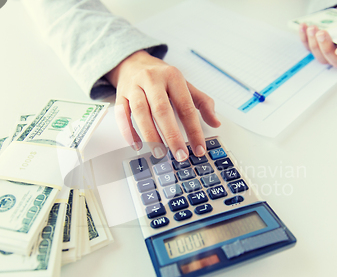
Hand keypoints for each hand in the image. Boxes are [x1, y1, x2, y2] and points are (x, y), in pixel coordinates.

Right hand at [106, 50, 220, 161]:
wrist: (132, 62)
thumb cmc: (161, 77)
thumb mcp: (184, 84)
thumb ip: (201, 102)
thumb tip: (216, 122)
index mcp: (172, 76)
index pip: (186, 106)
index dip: (193, 129)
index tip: (199, 148)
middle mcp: (152, 80)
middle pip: (162, 110)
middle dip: (172, 135)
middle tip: (180, 155)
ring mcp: (134, 87)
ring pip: (140, 112)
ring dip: (150, 135)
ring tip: (160, 153)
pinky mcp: (120, 95)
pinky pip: (122, 115)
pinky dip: (129, 132)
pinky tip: (137, 145)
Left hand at [299, 0, 336, 66]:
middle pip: (334, 60)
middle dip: (326, 48)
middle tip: (322, 33)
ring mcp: (331, 49)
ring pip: (320, 55)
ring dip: (314, 44)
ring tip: (313, 28)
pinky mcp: (319, 43)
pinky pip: (309, 45)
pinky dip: (304, 37)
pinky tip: (304, 26)